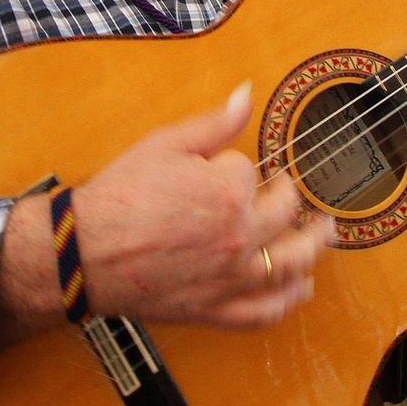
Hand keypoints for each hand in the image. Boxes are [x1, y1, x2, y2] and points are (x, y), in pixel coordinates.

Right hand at [74, 84, 332, 329]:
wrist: (82, 252)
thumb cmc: (118, 198)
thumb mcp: (165, 145)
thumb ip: (214, 123)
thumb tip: (246, 93)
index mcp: (229, 192)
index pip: (253, 172)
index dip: (235, 167)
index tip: (221, 167)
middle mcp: (239, 237)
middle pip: (287, 216)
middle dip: (293, 198)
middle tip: (296, 191)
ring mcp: (231, 277)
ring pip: (290, 265)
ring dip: (314, 248)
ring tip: (324, 234)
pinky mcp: (216, 309)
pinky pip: (265, 311)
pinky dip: (288, 301)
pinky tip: (300, 289)